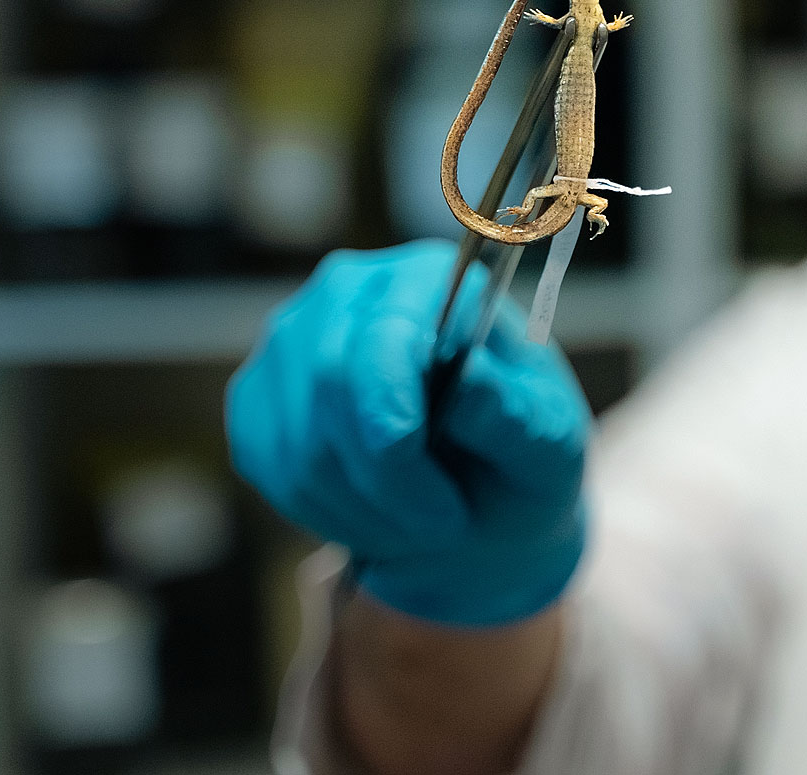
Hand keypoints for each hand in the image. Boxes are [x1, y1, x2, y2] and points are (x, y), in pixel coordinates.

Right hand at [226, 240, 590, 626]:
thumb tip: (470, 380)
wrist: (481, 497)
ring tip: (418, 526)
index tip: (447, 508)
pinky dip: (322, 513)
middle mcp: (351, 289)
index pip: (385, 335)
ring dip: (362, 510)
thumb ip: (517, 415)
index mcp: (433, 279)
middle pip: (330, 383)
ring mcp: (293, 338)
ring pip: (298, 441)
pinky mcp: (257, 394)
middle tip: (443, 527)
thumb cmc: (521, 457)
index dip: (399, 427)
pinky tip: (372, 517)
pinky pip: (268, 466)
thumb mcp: (549, 446)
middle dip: (386, 482)